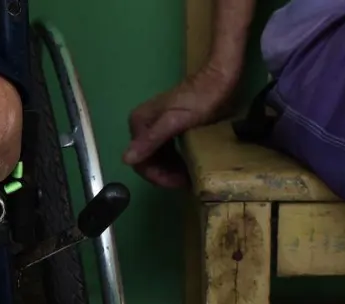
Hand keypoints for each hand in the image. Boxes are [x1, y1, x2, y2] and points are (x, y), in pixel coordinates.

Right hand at [124, 65, 237, 188]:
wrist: (217, 79)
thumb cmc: (200, 100)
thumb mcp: (175, 121)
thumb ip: (152, 139)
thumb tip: (127, 159)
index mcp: (140, 123)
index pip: (139, 161)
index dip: (157, 176)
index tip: (178, 182)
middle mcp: (142, 124)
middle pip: (147, 160)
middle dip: (165, 175)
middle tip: (187, 182)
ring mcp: (154, 125)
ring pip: (157, 157)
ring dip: (171, 170)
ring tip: (189, 177)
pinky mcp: (167, 125)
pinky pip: (166, 150)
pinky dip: (175, 161)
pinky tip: (188, 166)